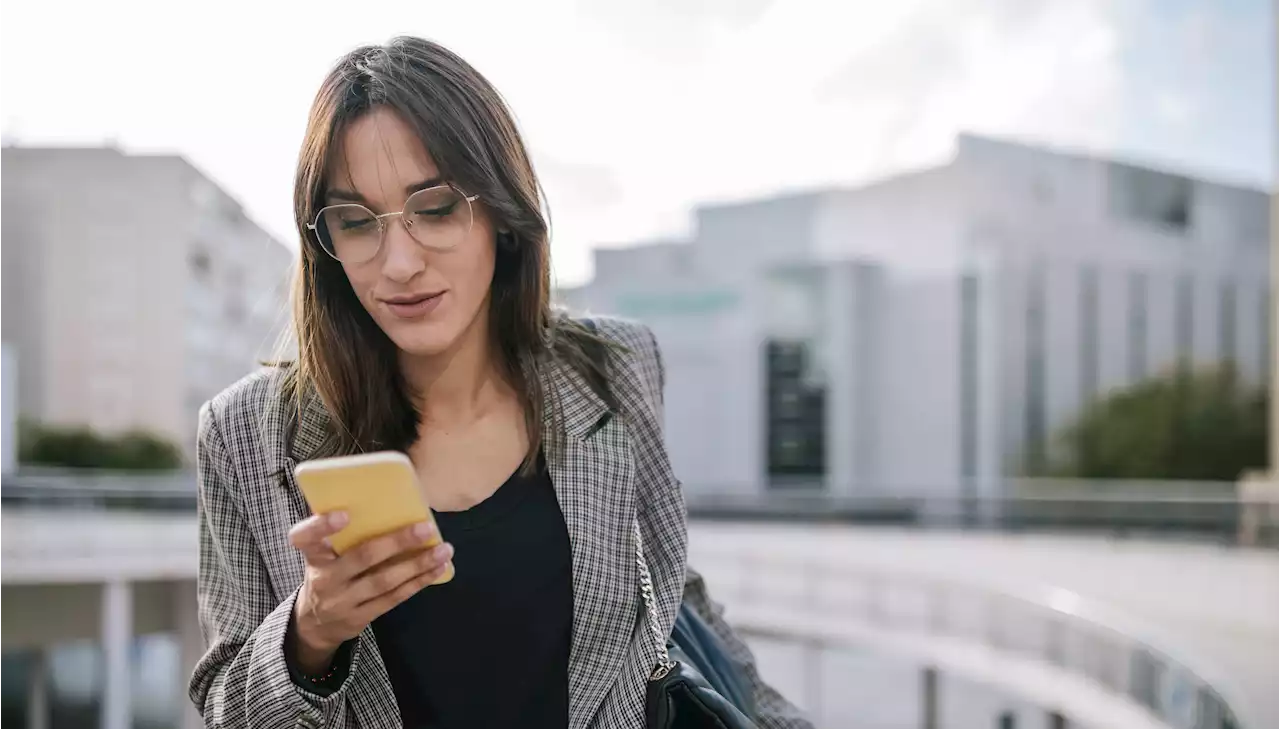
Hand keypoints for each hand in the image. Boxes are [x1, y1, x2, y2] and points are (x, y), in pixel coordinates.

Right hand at [287, 512, 453, 673]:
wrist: (314, 625)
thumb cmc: (326, 574)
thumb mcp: (322, 555)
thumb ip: (340, 535)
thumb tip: (384, 499)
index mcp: (313, 556)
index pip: (304, 539)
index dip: (321, 526)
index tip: (344, 514)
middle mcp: (325, 579)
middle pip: (361, 557)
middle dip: (396, 542)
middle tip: (425, 527)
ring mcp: (343, 601)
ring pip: (383, 581)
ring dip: (417, 564)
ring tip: (443, 550)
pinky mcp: (360, 618)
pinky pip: (393, 598)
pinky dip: (417, 582)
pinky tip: (437, 569)